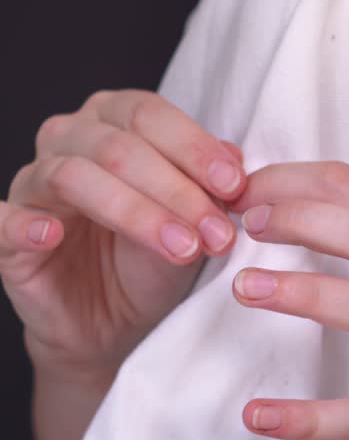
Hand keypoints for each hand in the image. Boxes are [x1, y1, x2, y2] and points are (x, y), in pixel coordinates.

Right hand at [2, 90, 245, 380]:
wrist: (118, 323)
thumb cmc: (156, 259)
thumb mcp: (197, 222)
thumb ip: (212, 187)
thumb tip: (233, 156)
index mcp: (114, 123)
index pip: (149, 115)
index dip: (193, 147)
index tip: (235, 186)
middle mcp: (68, 140)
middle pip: (118, 146)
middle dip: (177, 191)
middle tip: (217, 234)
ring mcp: (33, 185)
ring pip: (73, 176)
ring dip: (135, 213)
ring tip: (182, 248)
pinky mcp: (6, 235)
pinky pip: (3, 219)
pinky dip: (27, 224)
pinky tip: (53, 235)